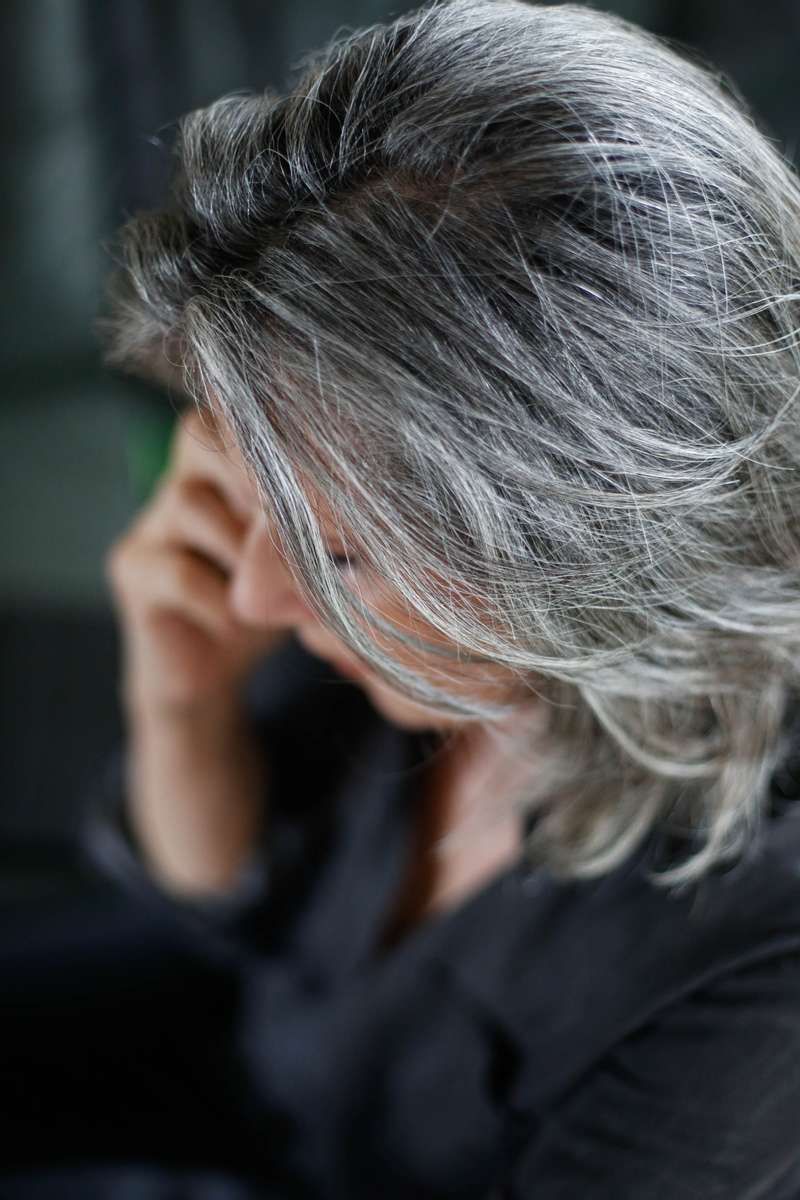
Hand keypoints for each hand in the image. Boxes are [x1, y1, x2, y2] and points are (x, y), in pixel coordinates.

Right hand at [106, 405, 287, 721]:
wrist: (215, 672)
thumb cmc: (269, 602)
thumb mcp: (304, 553)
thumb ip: (317, 519)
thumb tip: (351, 498)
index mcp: (224, 465)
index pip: (237, 415)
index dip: (274, 436)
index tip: (318, 475)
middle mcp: (179, 480)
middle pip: (200, 436)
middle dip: (254, 474)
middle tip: (294, 521)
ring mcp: (150, 522)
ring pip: (189, 503)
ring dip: (243, 549)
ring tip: (278, 591)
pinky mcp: (130, 568)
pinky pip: (178, 570)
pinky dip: (221, 599)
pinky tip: (240, 622)